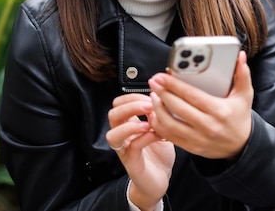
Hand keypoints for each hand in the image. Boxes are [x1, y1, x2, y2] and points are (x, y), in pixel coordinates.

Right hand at [106, 93, 174, 210]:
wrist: (160, 179)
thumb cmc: (159, 154)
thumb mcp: (161, 128)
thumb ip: (159, 115)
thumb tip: (160, 98)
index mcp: (128, 124)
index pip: (119, 103)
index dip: (132, 97)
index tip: (150, 96)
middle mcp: (123, 136)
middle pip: (113, 114)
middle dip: (131, 105)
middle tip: (149, 105)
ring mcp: (125, 149)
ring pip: (113, 133)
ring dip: (131, 123)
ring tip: (148, 122)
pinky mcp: (132, 162)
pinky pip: (133, 146)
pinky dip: (145, 137)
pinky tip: (156, 135)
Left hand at [148, 50, 253, 159]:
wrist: (241, 146)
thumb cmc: (240, 117)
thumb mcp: (244, 95)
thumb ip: (242, 75)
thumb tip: (240, 56)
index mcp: (219, 111)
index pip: (192, 96)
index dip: (174, 85)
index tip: (162, 76)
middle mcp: (208, 126)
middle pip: (178, 108)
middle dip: (162, 93)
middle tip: (154, 82)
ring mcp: (199, 139)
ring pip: (170, 124)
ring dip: (158, 109)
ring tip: (153, 96)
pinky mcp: (192, 147)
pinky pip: (170, 136)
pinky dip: (159, 124)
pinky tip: (155, 113)